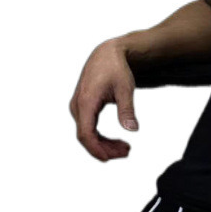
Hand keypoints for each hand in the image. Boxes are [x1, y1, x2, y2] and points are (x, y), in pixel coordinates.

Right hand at [68, 38, 138, 160]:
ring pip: (87, 133)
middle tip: (126, 152)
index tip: (110, 158)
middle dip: (105, 149)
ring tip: (125, 149)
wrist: (107, 53)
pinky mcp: (83, 107)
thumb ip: (127, 110)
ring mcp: (78, 106)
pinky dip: (101, 137)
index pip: (86, 134)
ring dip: (104, 144)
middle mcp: (77, 106)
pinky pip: (88, 127)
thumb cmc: (116, 68)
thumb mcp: (125, 88)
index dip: (96, 149)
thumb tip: (132, 129)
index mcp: (86, 102)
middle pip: (86, 137)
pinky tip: (116, 141)